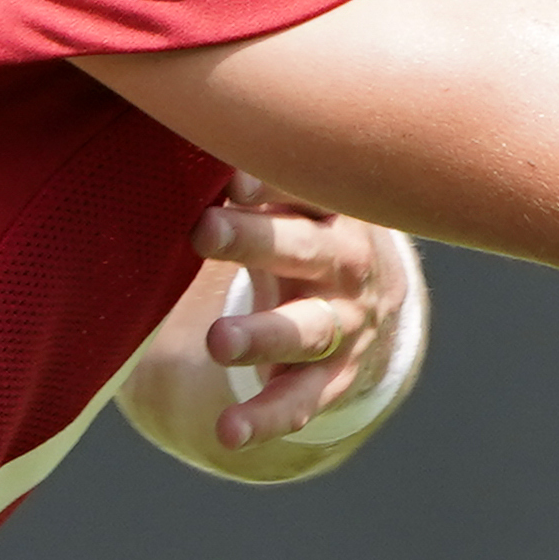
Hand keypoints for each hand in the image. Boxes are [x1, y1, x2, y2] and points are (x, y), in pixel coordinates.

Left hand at [191, 171, 417, 455]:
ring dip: (264, 335)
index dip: (271, 180)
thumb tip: (183, 126)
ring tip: (218, 342)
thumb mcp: (293, 195)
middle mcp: (346, 264)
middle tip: (203, 229)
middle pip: (303, 250)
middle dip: (254, 241)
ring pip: (308, 330)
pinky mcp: (333, 378)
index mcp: (333, 208)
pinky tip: (229, 432)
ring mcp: (345, 324)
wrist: (375, 300)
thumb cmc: (304, 228)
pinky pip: (300, 400)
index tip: (229, 177)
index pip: (308, 186)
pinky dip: (265, 419)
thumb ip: (249, 174)